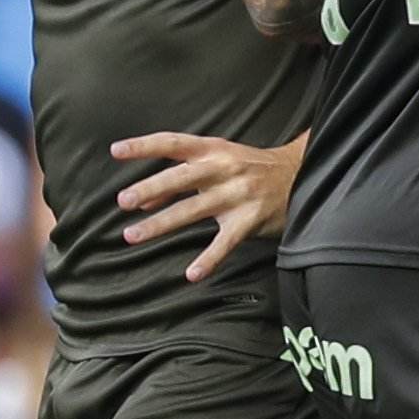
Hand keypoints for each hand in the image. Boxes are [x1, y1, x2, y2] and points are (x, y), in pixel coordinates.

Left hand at [112, 131, 301, 282]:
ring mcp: (237, 195)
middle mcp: (223, 169)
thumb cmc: (250, 169)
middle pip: (181, 177)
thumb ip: (180, 179)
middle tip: (123, 201)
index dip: (144, 146)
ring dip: (161, 224)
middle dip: (150, 188)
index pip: (173, 143)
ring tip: (133, 236)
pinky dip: (209, 260)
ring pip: (193, 210)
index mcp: (213, 150)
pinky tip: (192, 274)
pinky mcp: (250, 220)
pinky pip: (225, 242)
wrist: (302, 176)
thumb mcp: (217, 164)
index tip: (116, 151)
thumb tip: (142, 201)